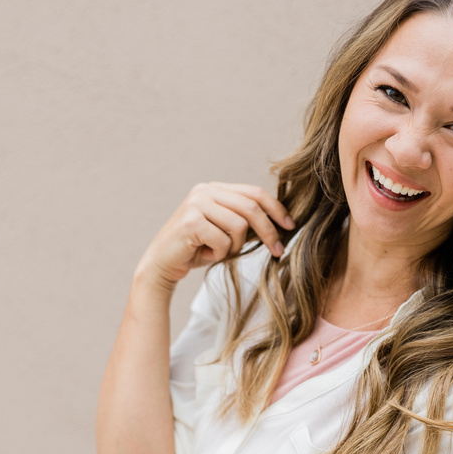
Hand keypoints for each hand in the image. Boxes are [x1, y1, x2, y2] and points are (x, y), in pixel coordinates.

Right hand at [135, 181, 295, 289]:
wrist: (162, 265)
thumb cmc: (196, 249)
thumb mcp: (224, 231)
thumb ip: (244, 220)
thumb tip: (282, 222)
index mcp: (215, 189)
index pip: (254, 193)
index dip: (276, 209)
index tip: (290, 225)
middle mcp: (205, 191)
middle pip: (251, 208)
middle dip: (268, 232)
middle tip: (278, 251)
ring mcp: (196, 204)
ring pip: (239, 226)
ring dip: (234, 247)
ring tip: (219, 252)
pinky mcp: (190, 221)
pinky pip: (222, 241)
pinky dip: (219, 254)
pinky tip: (204, 255)